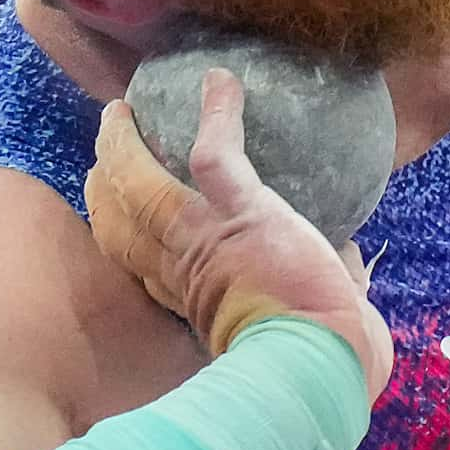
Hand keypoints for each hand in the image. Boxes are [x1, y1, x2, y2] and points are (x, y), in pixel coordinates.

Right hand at [85, 69, 393, 398]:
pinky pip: (216, 152)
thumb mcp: (310, 325)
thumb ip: (324, 287)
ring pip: (141, 187)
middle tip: (99, 158)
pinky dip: (217, 113)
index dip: (131, 243)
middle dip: (102, 191)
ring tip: (117, 114)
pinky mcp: (241, 214)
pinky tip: (219, 81)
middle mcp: (185, 273)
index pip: (148, 270)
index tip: (127, 222)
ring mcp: (207, 240)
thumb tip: (350, 261)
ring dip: (122, 147)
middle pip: (120, 229)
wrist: (323, 368)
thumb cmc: (325, 362)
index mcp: (197, 304)